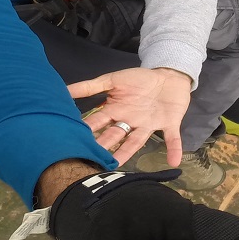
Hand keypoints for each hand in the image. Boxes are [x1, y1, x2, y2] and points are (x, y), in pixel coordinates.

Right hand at [67, 68, 192, 165]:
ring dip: (127, 152)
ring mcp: (148, 124)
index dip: (88, 130)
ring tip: (116, 164)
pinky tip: (173, 161)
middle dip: (103, 145)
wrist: (167, 75)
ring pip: (136, 141)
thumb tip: (64, 89)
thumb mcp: (113, 79)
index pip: (98, 122)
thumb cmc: (139, 79)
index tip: (74, 141)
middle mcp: (129, 122)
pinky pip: (171, 138)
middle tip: (91, 157)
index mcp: (116, 111)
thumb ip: (90, 86)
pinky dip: (173, 149)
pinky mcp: (169, 124)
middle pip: (114, 135)